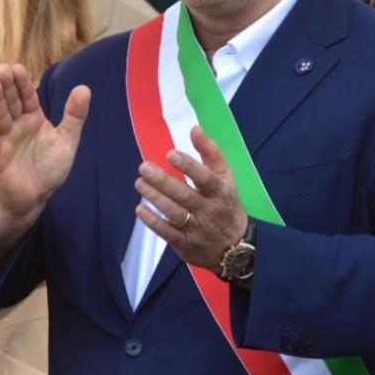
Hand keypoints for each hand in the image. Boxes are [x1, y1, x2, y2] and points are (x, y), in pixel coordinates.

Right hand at [0, 64, 90, 226]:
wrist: (36, 197)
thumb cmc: (49, 167)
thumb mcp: (67, 140)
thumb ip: (75, 116)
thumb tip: (85, 88)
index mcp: (33, 119)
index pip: (27, 97)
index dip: (22, 83)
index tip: (17, 67)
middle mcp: (17, 126)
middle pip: (11, 102)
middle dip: (7, 86)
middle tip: (3, 68)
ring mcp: (5, 140)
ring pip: (0, 116)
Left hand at [134, 126, 247, 272]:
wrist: (235, 246)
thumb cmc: (226, 203)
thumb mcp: (226, 177)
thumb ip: (211, 152)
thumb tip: (195, 128)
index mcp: (221, 192)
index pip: (205, 178)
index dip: (189, 166)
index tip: (171, 154)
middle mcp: (210, 211)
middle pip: (186, 196)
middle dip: (163, 182)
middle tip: (144, 167)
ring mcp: (197, 229)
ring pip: (175, 213)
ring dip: (155, 198)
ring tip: (139, 183)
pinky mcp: (185, 244)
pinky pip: (167, 232)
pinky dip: (153, 221)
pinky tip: (140, 209)